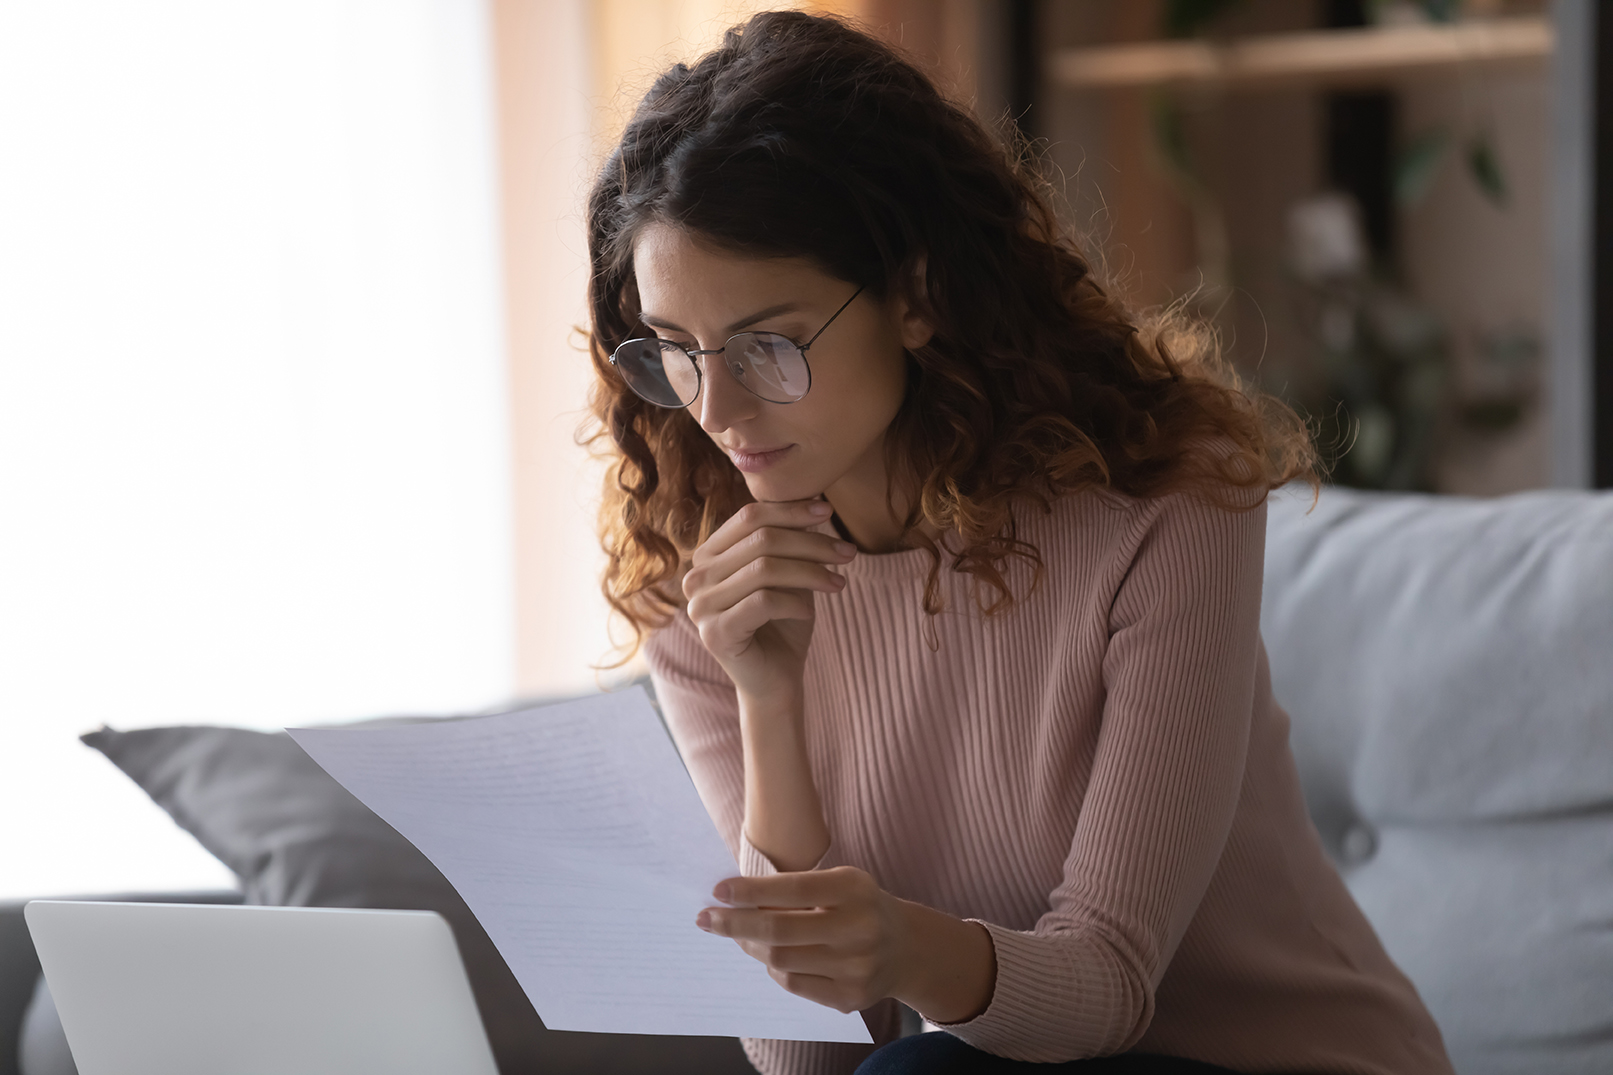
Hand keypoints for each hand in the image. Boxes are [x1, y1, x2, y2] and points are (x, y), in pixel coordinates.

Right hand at [682, 500, 856, 700]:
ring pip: (764, 569)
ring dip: (811, 573)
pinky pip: (763, 602)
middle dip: (811, 543)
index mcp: (708, 556)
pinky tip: (810, 613)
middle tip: (849, 553)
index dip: (791, 510)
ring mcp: (700, 606)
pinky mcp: (715, 634)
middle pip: (761, 540)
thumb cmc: (783, 622)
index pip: (749, 516)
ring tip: (840, 583)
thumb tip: (813, 494)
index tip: (828, 512)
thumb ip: (790, 538)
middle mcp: (696, 577)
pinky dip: (795, 603)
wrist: (776, 680)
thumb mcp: (789, 572)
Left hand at [695, 868, 996, 1021]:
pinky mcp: (851, 997)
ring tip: (738, 935)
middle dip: (735, 924)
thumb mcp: (839, 882)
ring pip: (782, 961)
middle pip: (780, 931)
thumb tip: (736, 897)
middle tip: (707, 918)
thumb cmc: (859, 905)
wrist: (906, 948)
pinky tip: (768, 956)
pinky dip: (774, 969)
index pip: (792, 889)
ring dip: (750, 947)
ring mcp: (857, 968)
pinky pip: (795, 985)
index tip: (719, 890)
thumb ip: (796, 887)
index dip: (751, 892)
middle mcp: (859, 929)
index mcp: (854, 889)